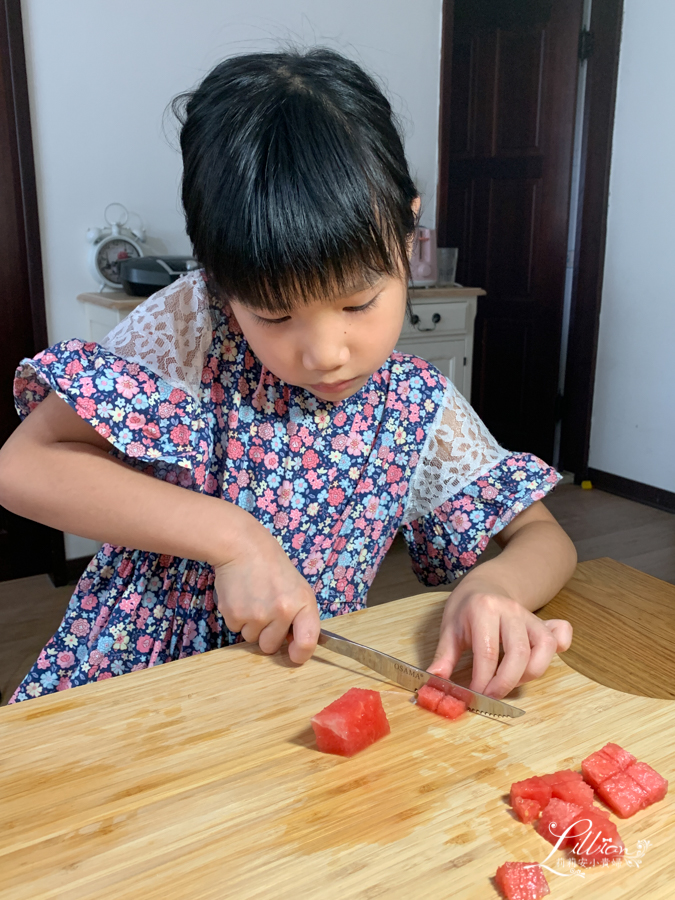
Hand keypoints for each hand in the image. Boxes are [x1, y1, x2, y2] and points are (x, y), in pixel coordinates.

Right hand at [213, 514, 319, 663]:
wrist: (242, 547)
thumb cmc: (272, 567)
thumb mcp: (297, 587)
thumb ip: (299, 615)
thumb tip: (292, 644)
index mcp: (302, 603)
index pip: (307, 642)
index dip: (300, 654)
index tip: (294, 655)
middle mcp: (282, 612)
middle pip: (271, 646)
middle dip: (267, 634)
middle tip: (266, 609)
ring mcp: (257, 615)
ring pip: (252, 639)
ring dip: (251, 625)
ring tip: (253, 599)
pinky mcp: (234, 614)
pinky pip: (236, 629)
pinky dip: (237, 617)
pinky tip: (241, 597)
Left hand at [427, 581, 572, 698]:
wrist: (486, 586)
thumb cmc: (466, 609)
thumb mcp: (449, 628)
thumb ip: (444, 657)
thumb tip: (434, 682)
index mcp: (484, 609)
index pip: (488, 652)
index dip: (482, 680)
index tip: (474, 696)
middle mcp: (511, 611)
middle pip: (519, 653)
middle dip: (505, 683)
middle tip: (491, 696)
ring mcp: (530, 616)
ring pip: (543, 649)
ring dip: (528, 675)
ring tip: (508, 682)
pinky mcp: (543, 623)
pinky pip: (560, 638)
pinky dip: (553, 655)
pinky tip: (536, 665)